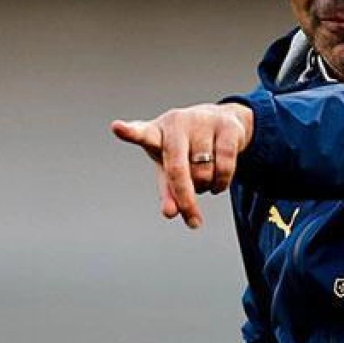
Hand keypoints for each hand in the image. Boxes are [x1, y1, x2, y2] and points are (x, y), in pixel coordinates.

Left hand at [111, 103, 253, 227]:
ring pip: (204, 171)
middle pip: (177, 169)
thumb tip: (170, 213)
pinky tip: (219, 184)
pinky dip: (222, 183)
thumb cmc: (188, 149)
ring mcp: (202, 121)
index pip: (142, 133)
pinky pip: (225, 165)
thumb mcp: (172, 168)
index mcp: (157, 132)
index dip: (129, 132)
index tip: (116, 127)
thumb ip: (168, 190)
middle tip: (193, 221)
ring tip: (204, 180)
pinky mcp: (227, 126)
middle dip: (185, 200)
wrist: (224, 123)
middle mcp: (177, 123)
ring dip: (205, 186)